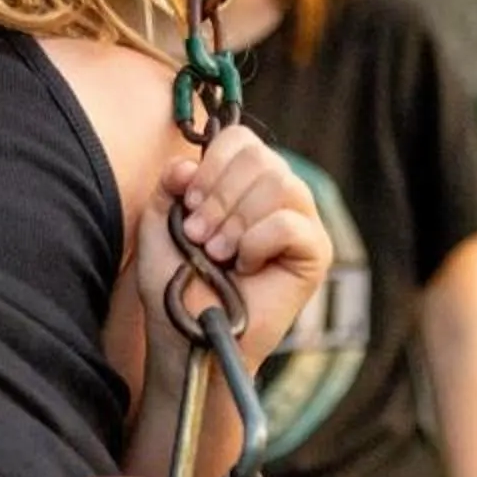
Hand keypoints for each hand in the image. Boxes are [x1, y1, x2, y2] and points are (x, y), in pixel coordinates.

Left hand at [136, 123, 331, 370]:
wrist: (190, 336)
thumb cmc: (177, 285)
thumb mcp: (160, 225)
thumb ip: (170, 185)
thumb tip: (187, 163)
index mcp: (245, 182)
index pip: (241, 140)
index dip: (211, 167)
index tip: (188, 205)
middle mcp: (278, 195)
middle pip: (261, 157)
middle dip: (220, 197)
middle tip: (199, 237)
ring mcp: (301, 222)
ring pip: (280, 183)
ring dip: (237, 221)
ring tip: (217, 254)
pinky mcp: (316, 252)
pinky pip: (291, 222)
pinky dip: (257, 242)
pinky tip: (245, 267)